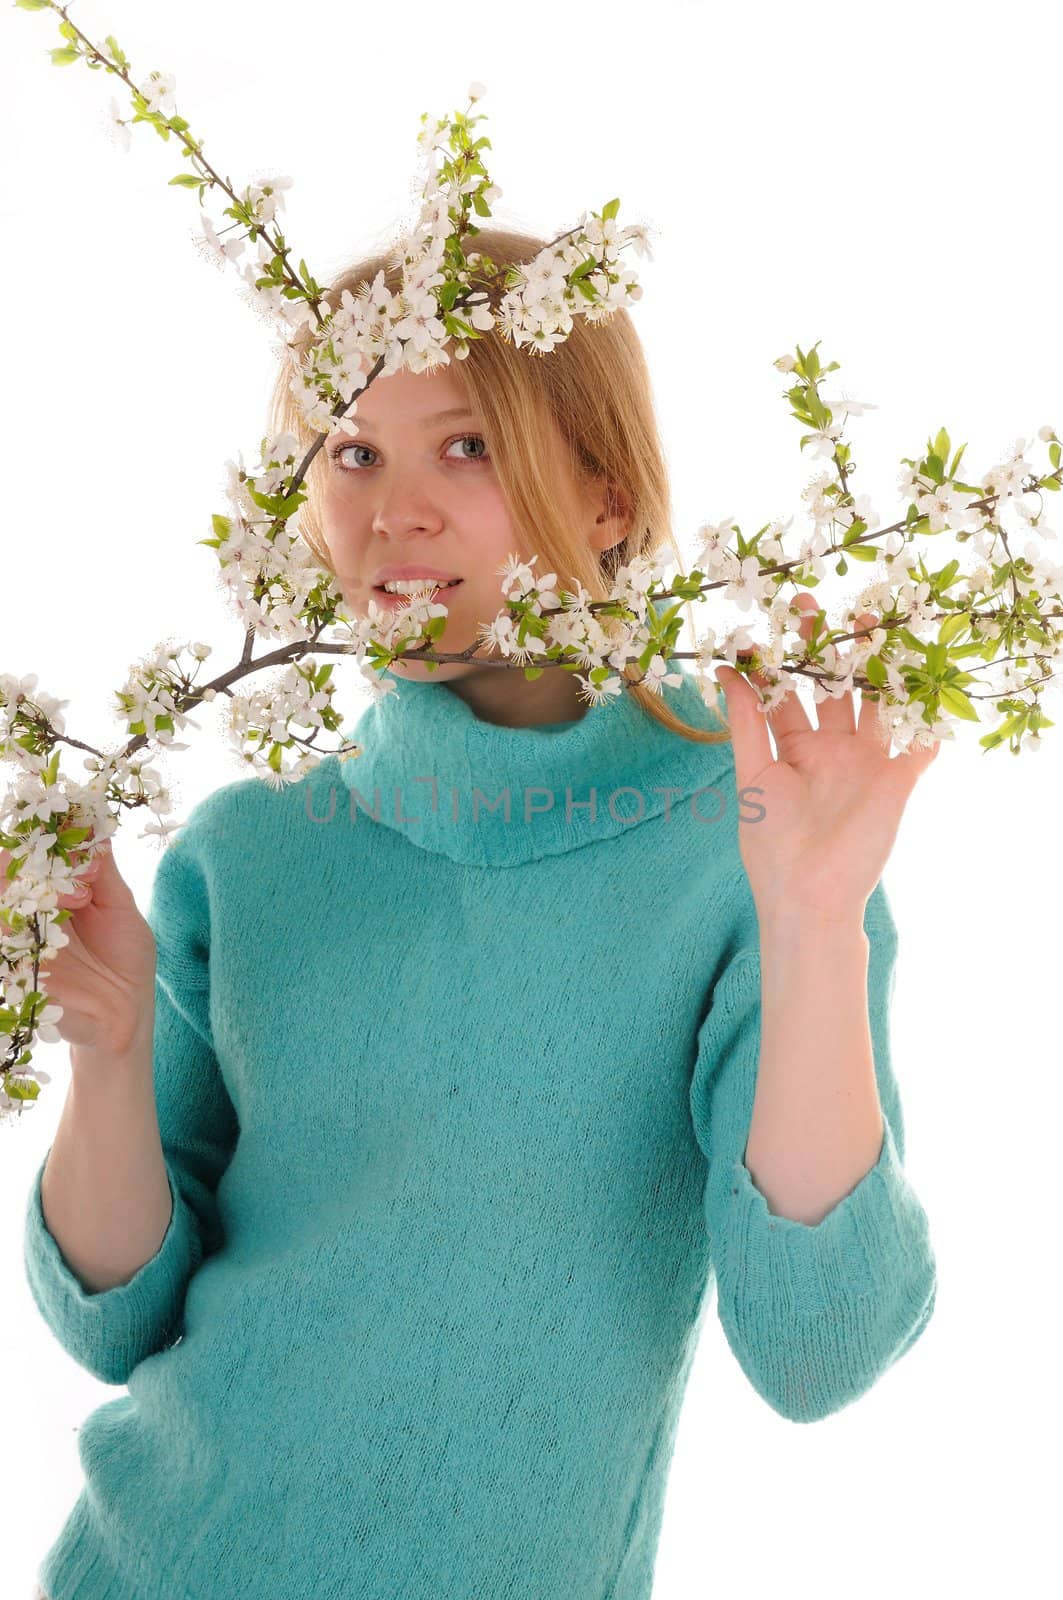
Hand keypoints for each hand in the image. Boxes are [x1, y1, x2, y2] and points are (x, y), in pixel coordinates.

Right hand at [0, 831, 156, 1053]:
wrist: (127, 1014)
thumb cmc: (125, 959)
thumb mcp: (121, 907)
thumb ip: (101, 869)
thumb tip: (92, 823)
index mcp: (50, 893)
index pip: (28, 856)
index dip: (37, 835)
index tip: (59, 819)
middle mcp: (26, 913)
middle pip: (4, 874)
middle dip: (28, 861)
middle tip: (59, 866)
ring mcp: (16, 943)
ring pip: (2, 906)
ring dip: (27, 889)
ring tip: (68, 893)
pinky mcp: (16, 972)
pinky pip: (6, 946)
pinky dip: (16, 927)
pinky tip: (49, 922)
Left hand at [715, 593, 942, 923]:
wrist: (808, 897)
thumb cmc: (771, 845)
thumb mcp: (753, 777)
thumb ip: (745, 724)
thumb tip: (725, 672)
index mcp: (794, 748)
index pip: (787, 691)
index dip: (779, 658)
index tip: (767, 619)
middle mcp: (831, 749)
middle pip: (832, 687)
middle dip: (824, 646)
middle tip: (811, 603)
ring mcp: (867, 762)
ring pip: (876, 703)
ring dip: (878, 665)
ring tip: (875, 623)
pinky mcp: (898, 781)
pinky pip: (919, 746)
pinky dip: (929, 721)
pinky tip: (932, 685)